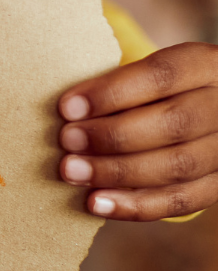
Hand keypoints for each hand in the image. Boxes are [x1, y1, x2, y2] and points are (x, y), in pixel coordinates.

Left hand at [58, 42, 217, 220]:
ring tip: (72, 171)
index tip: (67, 107)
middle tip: (67, 140)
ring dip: (117, 172)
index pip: (162, 76)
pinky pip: (182, 201)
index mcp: (206, 66)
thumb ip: (117, 85)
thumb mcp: (145, 71)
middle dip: (113, 135)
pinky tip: (96, 202)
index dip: (111, 93)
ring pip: (178, 166)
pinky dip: (136, 205)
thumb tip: (68, 111)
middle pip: (174, 124)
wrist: (196, 109)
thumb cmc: (151, 88)